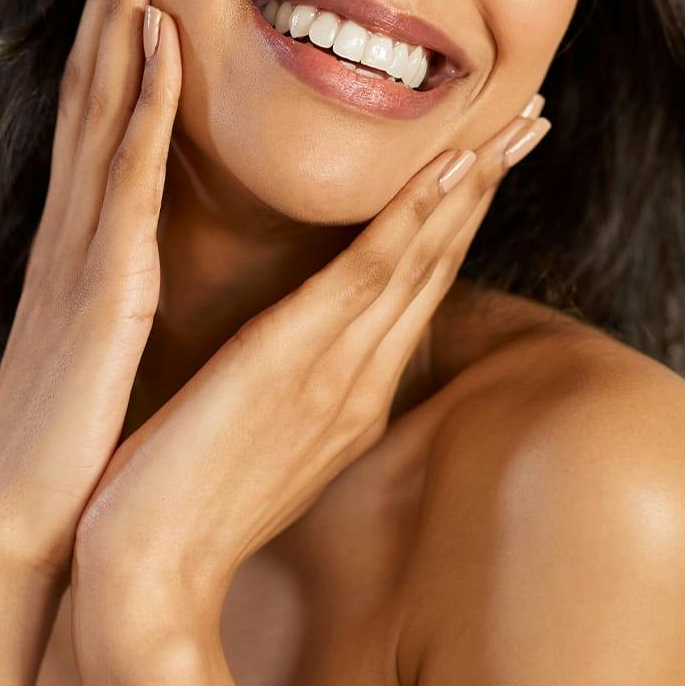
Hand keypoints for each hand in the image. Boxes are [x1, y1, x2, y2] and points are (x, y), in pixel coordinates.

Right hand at [0, 0, 182, 584]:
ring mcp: (83, 241)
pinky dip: (143, 94)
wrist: (23, 526)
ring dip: (119, 4)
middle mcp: (74, 217)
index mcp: (83, 230)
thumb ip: (110, 270)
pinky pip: (127, 171)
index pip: (100, 101)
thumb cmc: (68, 435)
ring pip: (103, 99)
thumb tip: (132, 236)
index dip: (114, 16)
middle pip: (93, 74)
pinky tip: (159, 31)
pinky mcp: (104, 280)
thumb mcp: (95, 331)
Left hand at [70, 95, 551, 620]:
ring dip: (471, 185)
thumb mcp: (256, 429)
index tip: (487, 156)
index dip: (458, 217)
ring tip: (514, 125)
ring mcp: (338, 370)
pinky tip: (450, 169)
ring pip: (421, 258)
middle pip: (439, 264)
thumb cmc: (188, 494)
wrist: (151, 564)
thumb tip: (298, 339)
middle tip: (532, 121)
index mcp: (352, 391)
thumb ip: (292, 381)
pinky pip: (370, 274)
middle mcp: (362, 378)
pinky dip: (415, 218)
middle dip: (488, 188)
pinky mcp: (296, 360)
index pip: (416, 286)